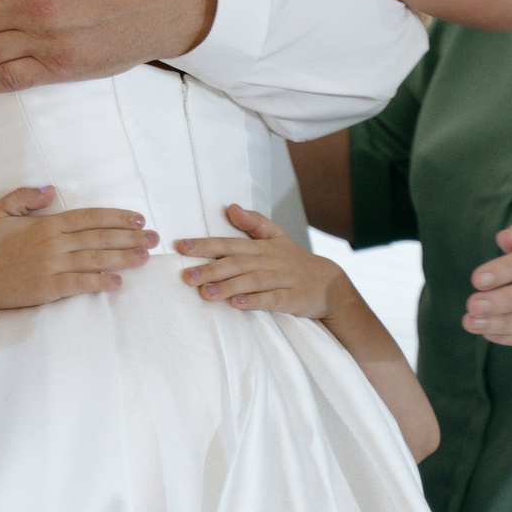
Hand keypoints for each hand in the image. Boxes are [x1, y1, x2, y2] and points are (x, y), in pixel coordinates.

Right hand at [0, 186, 152, 316]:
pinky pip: (80, 283)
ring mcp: (52, 266)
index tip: (138, 218)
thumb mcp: (0, 211)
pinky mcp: (48, 288)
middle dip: (130, 236)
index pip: (89, 217)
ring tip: (145, 256)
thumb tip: (49, 188)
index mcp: (46, 224)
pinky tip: (118, 281)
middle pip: (99, 237)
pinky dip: (100, 282)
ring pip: (95, 259)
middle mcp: (54, 243)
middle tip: (154, 237)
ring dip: (123, 257)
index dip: (116, 217)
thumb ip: (25, 196)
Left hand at [176, 205, 350, 315]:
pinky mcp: (292, 298)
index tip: (181, 246)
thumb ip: (254, 223)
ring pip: (252, 281)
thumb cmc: (295, 261)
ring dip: (228, 286)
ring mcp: (282, 279)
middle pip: (237, 263)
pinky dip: (255, 301)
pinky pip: (272, 299)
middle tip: (186, 276)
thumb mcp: (277, 237)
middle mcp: (270, 260)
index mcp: (262, 246)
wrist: (329, 284)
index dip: (206, 245)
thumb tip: (230, 207)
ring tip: (205, 293)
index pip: (229, 244)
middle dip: (210, 269)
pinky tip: (237, 304)